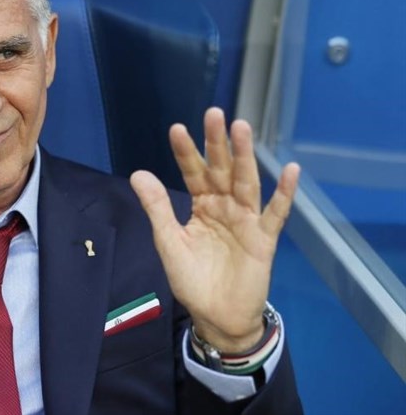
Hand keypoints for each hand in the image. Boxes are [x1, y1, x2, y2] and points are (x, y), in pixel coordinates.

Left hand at [130, 107, 299, 352]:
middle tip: (214, 113)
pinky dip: (284, 194)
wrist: (216, 316)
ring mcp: (246, 220)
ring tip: (242, 128)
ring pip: (246, 182)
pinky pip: (276, 214)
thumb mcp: (169, 241)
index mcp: (201, 206)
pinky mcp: (264, 239)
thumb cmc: (192, 279)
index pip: (193, 173)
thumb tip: (138, 173)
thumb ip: (158, 208)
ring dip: (245, 156)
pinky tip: (290, 170)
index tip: (177, 128)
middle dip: (217, 143)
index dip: (186, 152)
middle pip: (221, 169)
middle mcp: (225, 206)